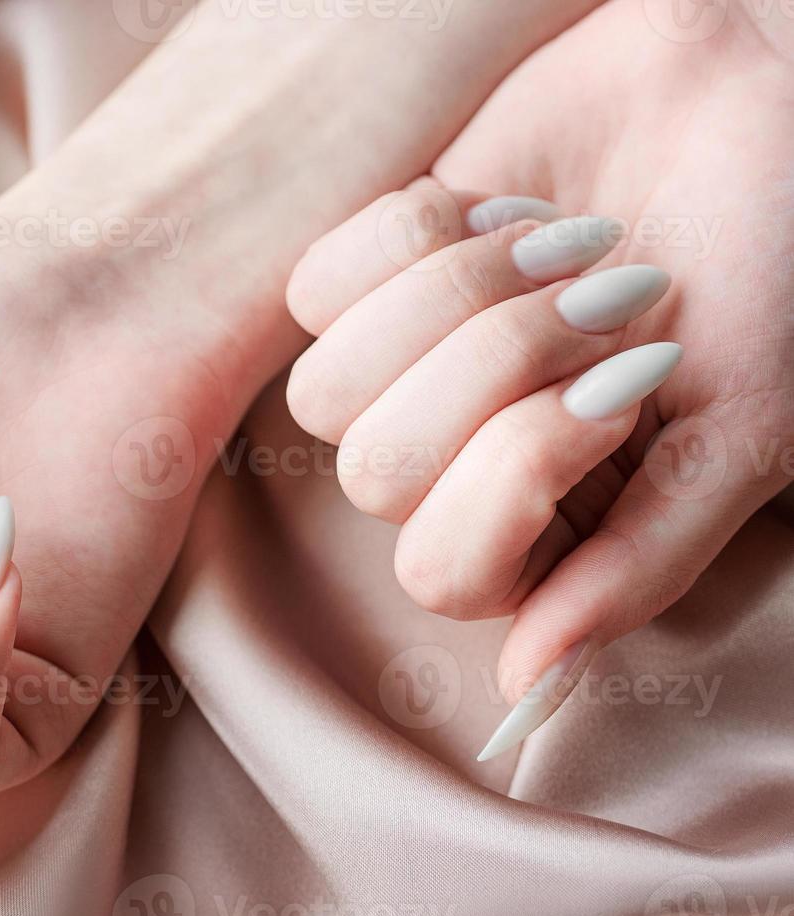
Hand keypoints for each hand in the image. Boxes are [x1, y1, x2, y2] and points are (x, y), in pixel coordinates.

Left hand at [285, 0, 793, 756]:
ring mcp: (400, 366)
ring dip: (455, 300)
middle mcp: (455, 459)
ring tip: (562, 249)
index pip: (441, 575)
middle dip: (496, 369)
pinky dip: (412, 236)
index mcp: (543, 522)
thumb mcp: (744, 432)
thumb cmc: (769, 264)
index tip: (620, 392)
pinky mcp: (364, 271)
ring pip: (326, 391)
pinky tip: (496, 209)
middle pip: (377, 476)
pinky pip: (312, 290)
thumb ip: (641, 562)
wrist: (748, 93)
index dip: (514, 477)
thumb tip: (526, 677)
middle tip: (604, 301)